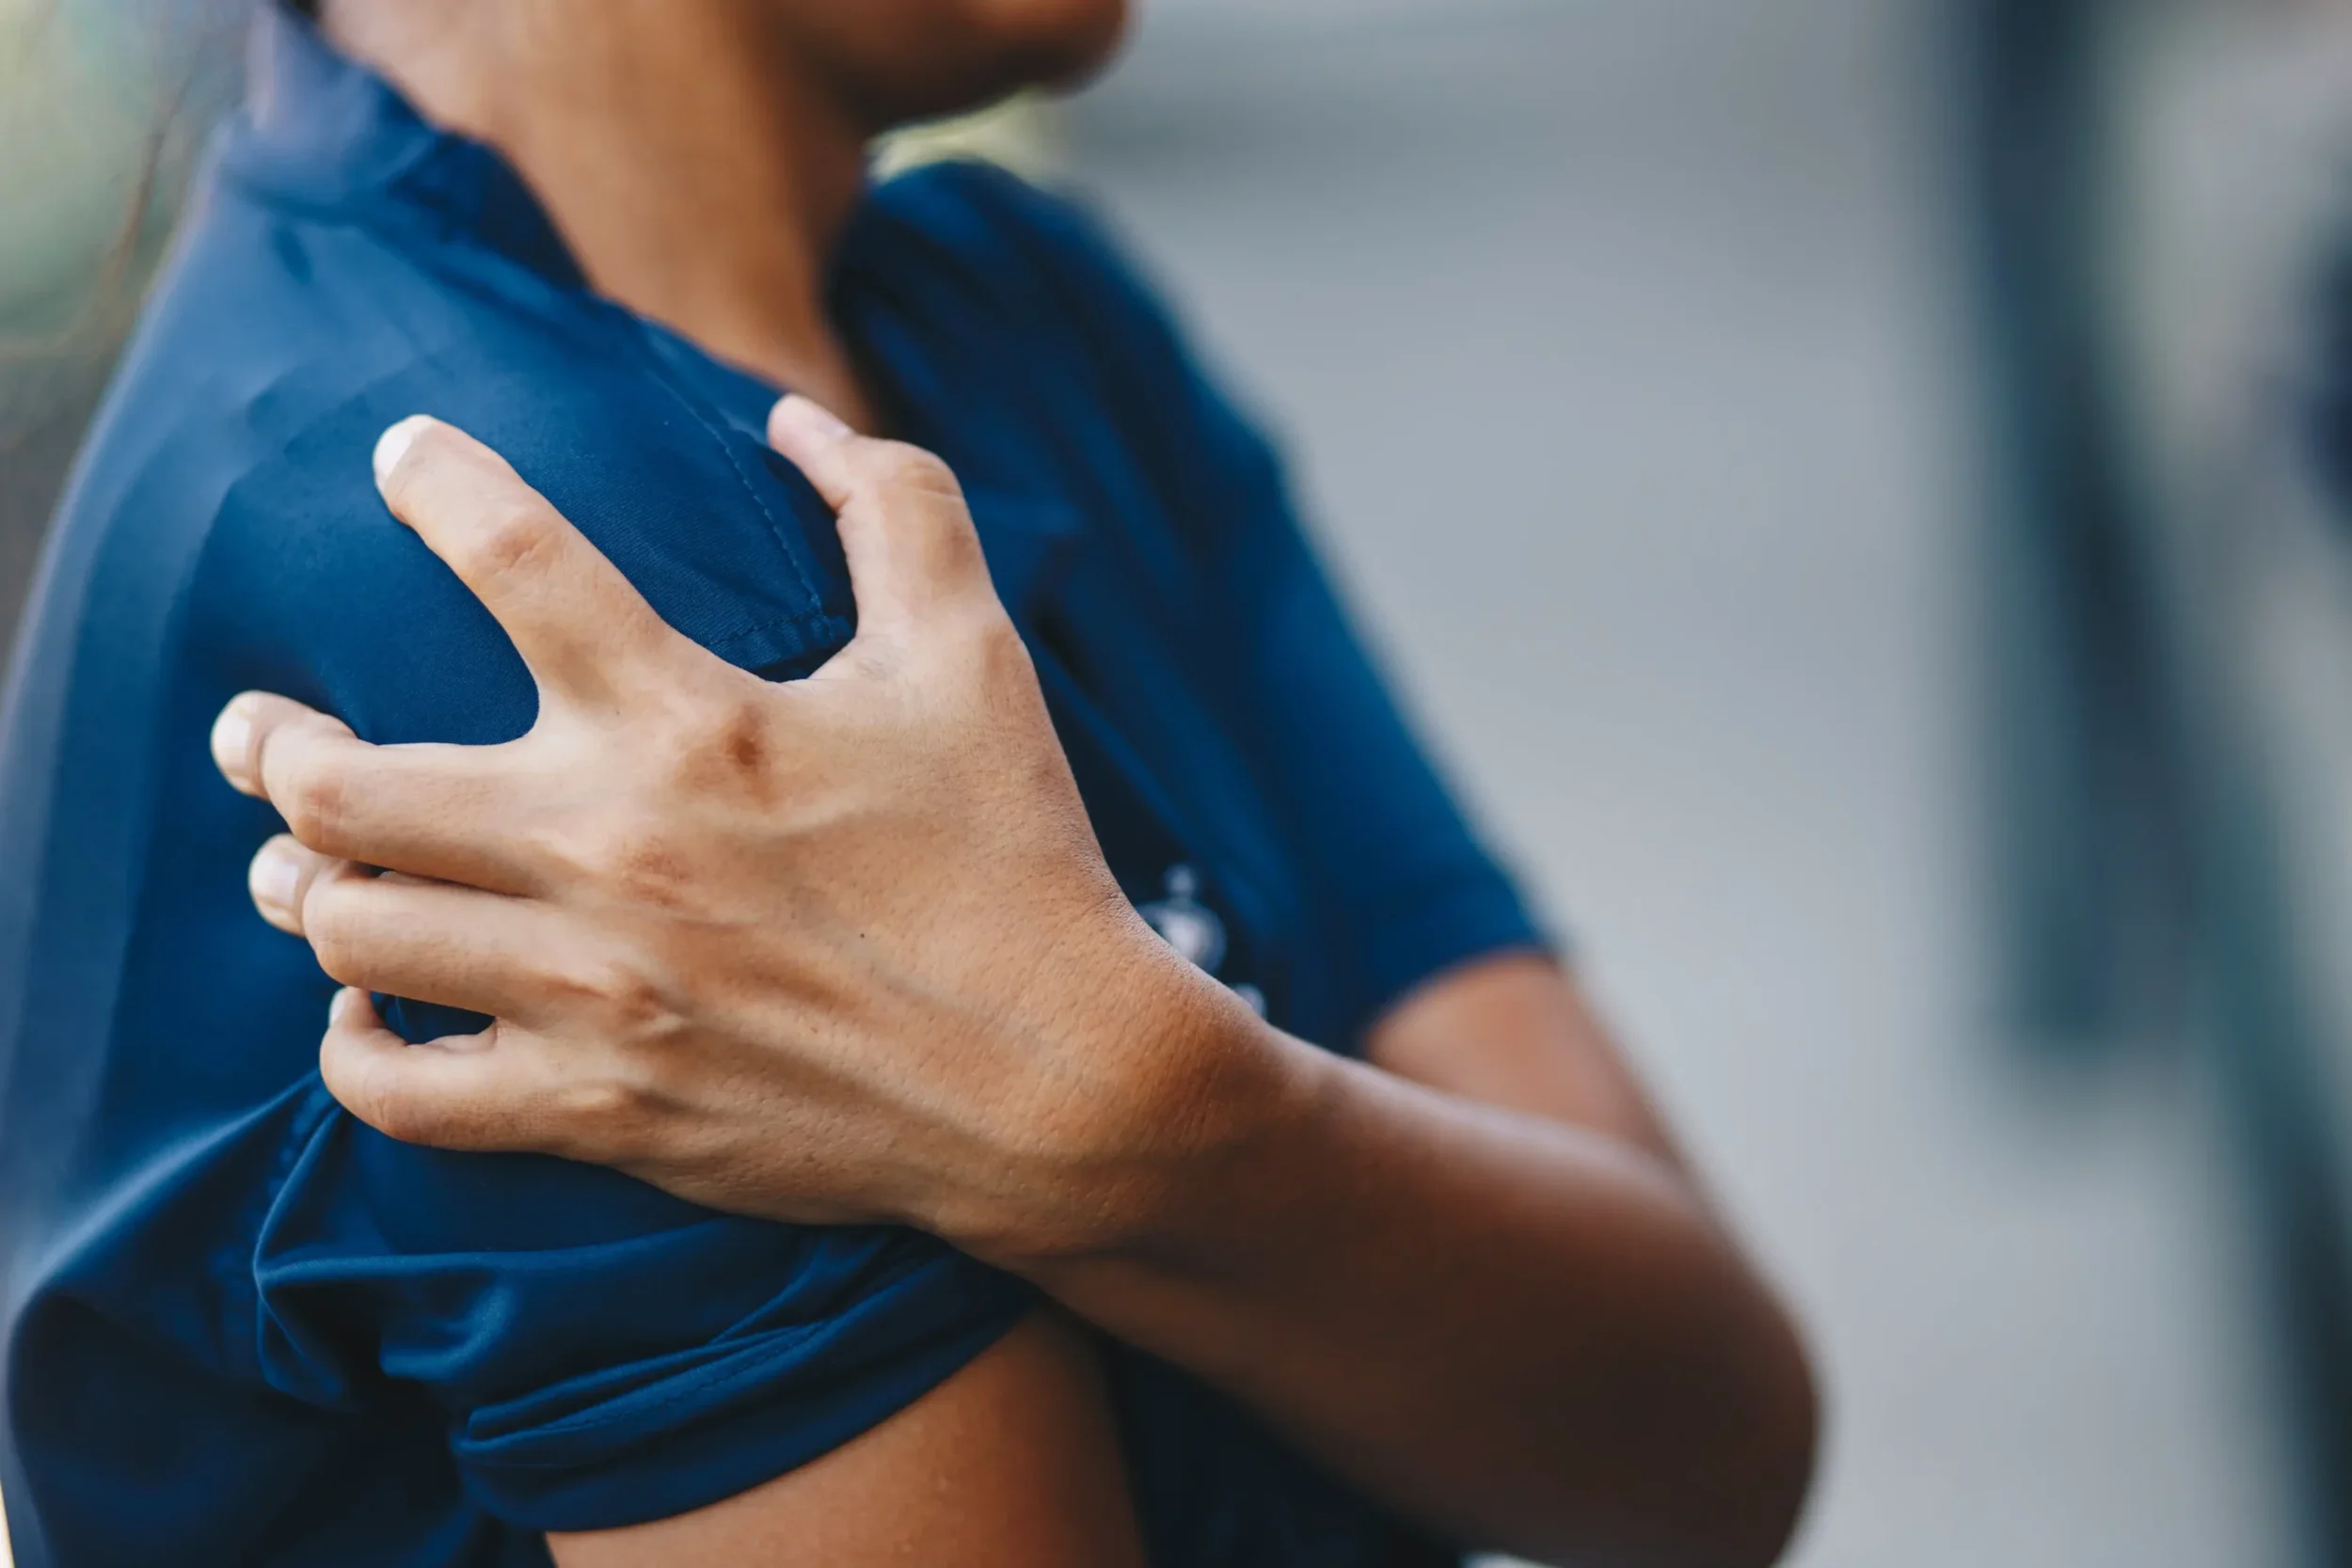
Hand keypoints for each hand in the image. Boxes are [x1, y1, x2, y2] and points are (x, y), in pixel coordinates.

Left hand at [211, 397, 1273, 1257]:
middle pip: (341, 784)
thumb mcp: (977, 655)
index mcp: (696, 722)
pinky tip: (368, 1016)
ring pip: (351, 932)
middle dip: (271, 741)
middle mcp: (614, 851)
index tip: (404, 455)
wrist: (1059, 1083)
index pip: (513, 557)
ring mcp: (595, 994)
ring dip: (305, 885)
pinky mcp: (603, 1109)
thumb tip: (790, 421)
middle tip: (259, 725)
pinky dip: (356, 1051)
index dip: (436, 481)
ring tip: (307, 861)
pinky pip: (402, 1094)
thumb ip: (894, 506)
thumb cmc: (1017, 854)